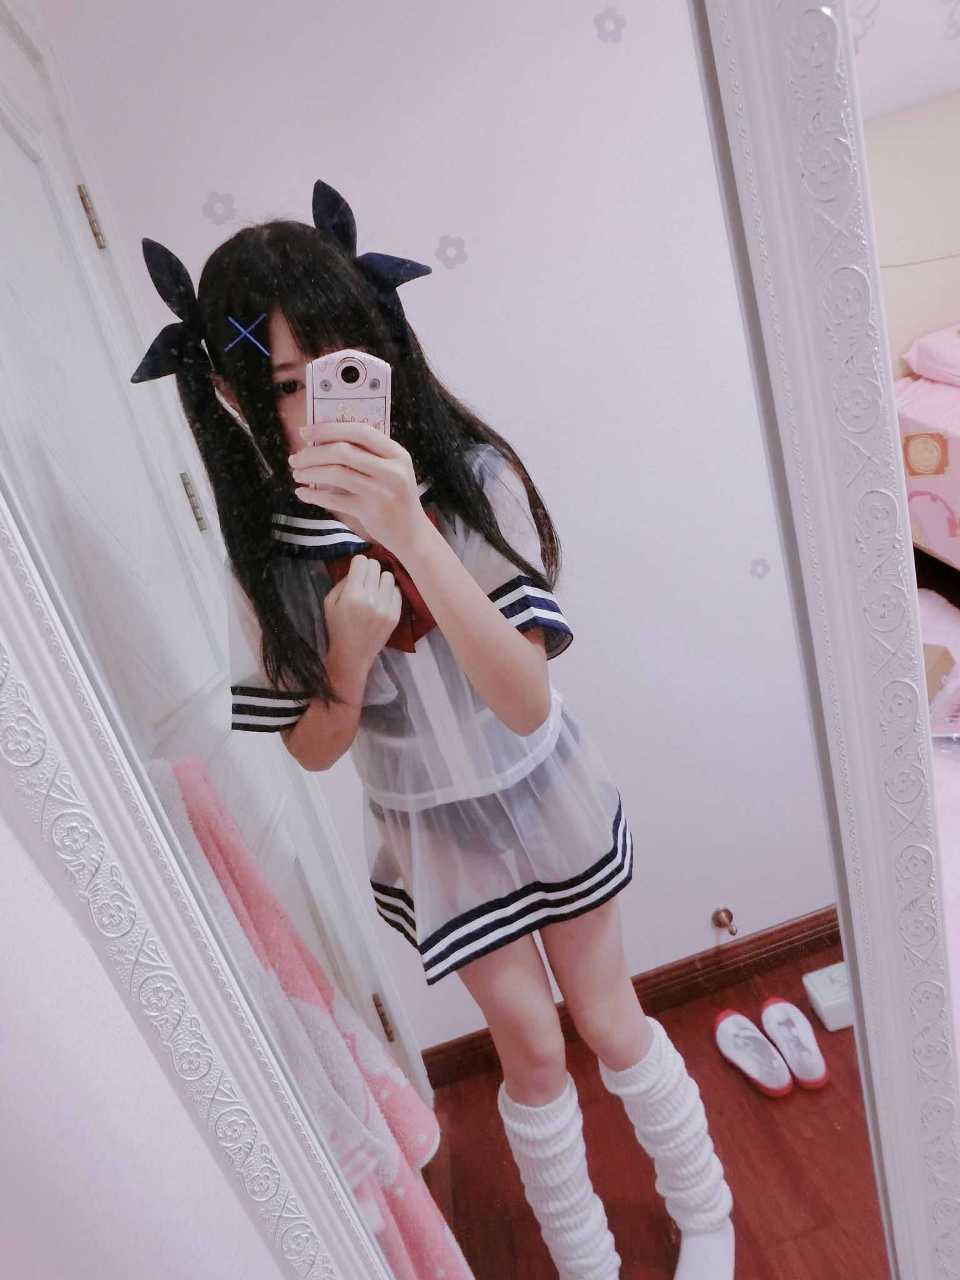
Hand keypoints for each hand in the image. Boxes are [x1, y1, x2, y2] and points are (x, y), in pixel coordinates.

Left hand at [288, 421, 430, 556]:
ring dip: (311, 472)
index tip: (305, 432)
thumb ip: (367, 455)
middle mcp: (392, 470)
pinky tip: (303, 493)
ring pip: (337, 473)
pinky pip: (335, 499)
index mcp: (396, 453)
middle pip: (343, 451)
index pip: (360, 431)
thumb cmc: (394, 497)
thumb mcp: (391, 470)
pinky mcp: (371, 512)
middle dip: (313, 453)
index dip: (329, 429)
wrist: (412, 534)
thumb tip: (323, 440)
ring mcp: (382, 491)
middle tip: (296, 458)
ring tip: (297, 474)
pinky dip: (314, 495)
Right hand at [323, 554, 401, 670]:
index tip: (356, 570)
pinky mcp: (395, 615)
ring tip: (374, 590)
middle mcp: (370, 598)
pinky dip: (389, 592)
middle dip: (369, 570)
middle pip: (376, 566)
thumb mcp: (329, 602)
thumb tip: (357, 568)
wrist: (352, 654)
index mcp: (352, 594)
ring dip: (380, 580)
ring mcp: (385, 607)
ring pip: (388, 576)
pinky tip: (381, 600)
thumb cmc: (337, 627)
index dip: (358, 563)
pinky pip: (397, 591)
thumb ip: (342, 582)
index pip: (362, 561)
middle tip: (365, 580)